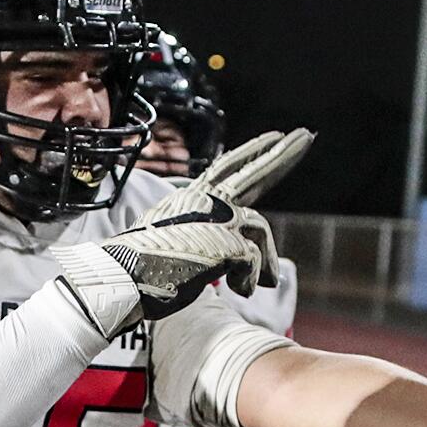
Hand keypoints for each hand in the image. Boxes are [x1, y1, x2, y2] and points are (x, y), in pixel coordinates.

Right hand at [50, 131, 311, 337]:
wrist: (121, 280)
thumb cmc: (142, 270)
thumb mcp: (175, 243)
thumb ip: (204, 236)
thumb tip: (234, 253)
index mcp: (190, 199)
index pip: (226, 168)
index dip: (251, 152)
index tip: (273, 137)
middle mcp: (204, 201)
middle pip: (253, 172)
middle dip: (282, 155)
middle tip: (305, 136)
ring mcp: (214, 219)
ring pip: (259, 229)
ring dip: (266, 260)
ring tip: (266, 283)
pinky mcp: (223, 241)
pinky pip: (252, 260)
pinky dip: (249, 279)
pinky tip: (237, 290)